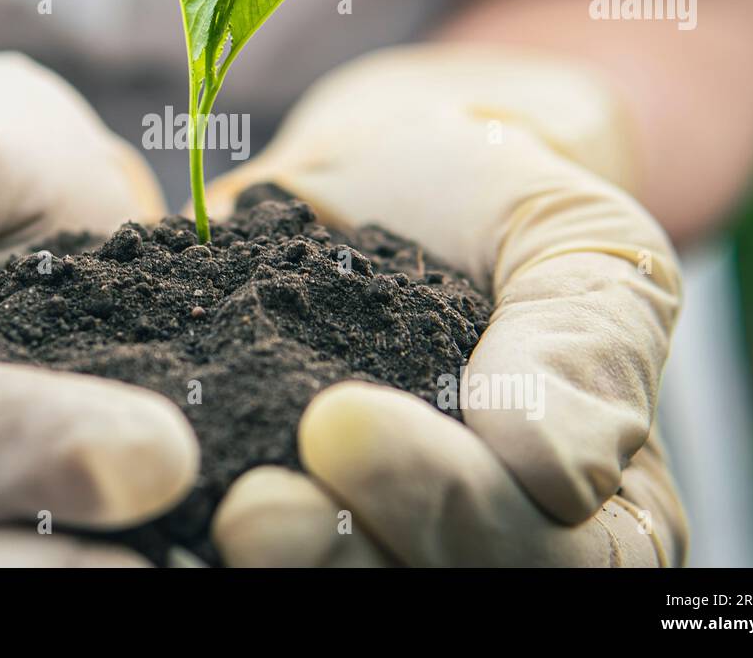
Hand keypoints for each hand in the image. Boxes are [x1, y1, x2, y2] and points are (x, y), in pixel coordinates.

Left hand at [204, 44, 686, 565]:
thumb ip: (584, 340)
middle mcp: (483, 537)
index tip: (344, 424)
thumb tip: (559, 472)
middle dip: (343, 559)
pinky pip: (248, 535)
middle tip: (257, 508)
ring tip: (220, 514)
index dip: (451, 507)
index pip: (549, 552)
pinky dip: (204, 522)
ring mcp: (375, 525)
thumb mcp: (575, 238)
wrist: (393, 166)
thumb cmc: (501, 199)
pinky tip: (165, 502)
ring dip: (284, 565)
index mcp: (586, 506)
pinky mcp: (276, 491)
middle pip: (430, 587)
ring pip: (342, 583)